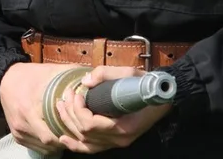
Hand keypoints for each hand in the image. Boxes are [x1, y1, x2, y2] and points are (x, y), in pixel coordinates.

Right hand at [0, 62, 78, 154]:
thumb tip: (90, 80)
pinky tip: (56, 136)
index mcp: (30, 108)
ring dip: (57, 144)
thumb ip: (71, 75)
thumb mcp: (50, 71)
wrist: (5, 80)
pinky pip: (36, 147)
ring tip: (68, 134)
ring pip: (43, 147)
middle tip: (77, 132)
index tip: (80, 128)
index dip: (69, 133)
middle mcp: (23, 123)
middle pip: (49, 142)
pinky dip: (47, 145)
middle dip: (65, 139)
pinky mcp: (16, 136)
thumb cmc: (31, 75)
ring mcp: (19, 131)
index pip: (52, 132)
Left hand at [54, 66, 172, 153]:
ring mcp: (117, 142)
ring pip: (85, 142)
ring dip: (68, 125)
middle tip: (65, 95)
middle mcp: (120, 139)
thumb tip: (84, 81)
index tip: (76, 93)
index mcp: (124, 126)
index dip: (77, 109)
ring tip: (60, 108)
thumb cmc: (147, 85)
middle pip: (84, 132)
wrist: (163, 97)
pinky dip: (75, 145)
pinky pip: (91, 149)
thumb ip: (105, 74)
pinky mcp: (115, 141)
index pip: (90, 124)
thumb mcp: (129, 73)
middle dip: (69, 113)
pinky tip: (63, 138)